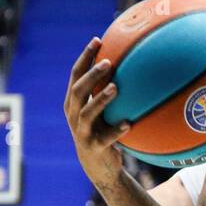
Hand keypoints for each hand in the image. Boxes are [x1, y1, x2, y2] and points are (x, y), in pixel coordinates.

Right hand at [64, 37, 129, 189]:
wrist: (98, 166)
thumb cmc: (102, 130)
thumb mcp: (102, 109)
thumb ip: (107, 89)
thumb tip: (131, 63)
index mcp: (73, 101)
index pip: (75, 74)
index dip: (85, 57)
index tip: (97, 40)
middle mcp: (74, 114)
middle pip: (78, 90)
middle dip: (91, 75)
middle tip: (108, 62)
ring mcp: (82, 131)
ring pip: (88, 113)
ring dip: (101, 99)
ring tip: (115, 88)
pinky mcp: (94, 147)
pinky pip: (106, 138)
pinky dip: (116, 130)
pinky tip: (129, 123)